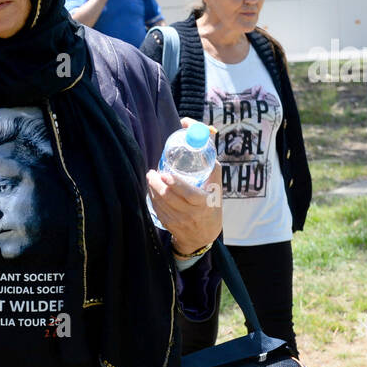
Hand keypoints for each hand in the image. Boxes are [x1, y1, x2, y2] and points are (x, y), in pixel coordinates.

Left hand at [146, 118, 221, 254]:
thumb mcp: (215, 185)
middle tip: (152, 173)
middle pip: (170, 198)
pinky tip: (152, 190)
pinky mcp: (169, 226)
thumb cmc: (211, 203)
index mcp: (205, 203)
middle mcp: (192, 214)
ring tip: (151, 178)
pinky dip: (152, 198)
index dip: (176, 184)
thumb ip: (210, 162)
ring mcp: (179, 221)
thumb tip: (202, 131)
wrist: (204, 235)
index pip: (189, 194)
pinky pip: (157, 210)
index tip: (165, 174)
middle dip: (157, 184)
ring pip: (160, 203)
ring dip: (152, 189)